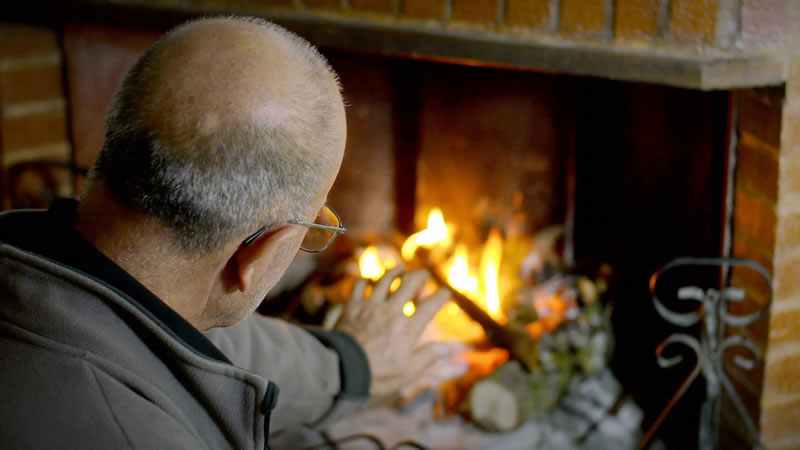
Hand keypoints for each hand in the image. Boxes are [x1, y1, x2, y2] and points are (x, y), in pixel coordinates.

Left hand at [336, 266, 449, 399]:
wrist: (342, 369)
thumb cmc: (377, 374)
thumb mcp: (408, 371)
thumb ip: (428, 356)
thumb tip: (448, 347)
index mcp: (408, 328)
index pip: (430, 306)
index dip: (441, 297)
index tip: (446, 294)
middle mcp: (392, 311)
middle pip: (410, 283)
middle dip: (420, 276)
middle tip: (424, 274)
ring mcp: (371, 306)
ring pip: (385, 279)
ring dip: (395, 272)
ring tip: (400, 269)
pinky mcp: (353, 306)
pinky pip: (360, 285)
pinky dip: (366, 280)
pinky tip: (369, 280)